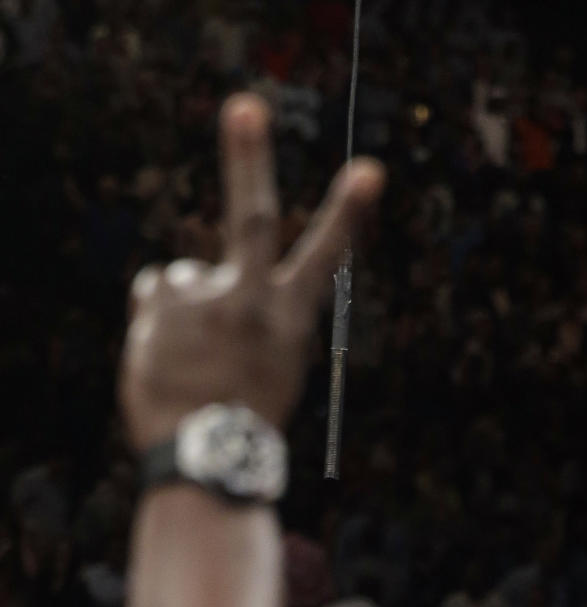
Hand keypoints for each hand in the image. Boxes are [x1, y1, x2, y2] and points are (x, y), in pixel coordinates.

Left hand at [121, 94, 384, 450]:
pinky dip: (157, 323)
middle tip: (245, 107)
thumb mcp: (263, 367)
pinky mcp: (164, 306)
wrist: (205, 458)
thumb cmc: (241, 420)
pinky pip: (155, 295)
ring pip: (186, 279)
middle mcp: (251, 301)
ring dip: (183, 314)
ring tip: (189, 364)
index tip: (370, 170)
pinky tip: (167, 359)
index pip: (323, 257)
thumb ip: (244, 314)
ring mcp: (205, 300)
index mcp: (289, 320)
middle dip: (248, 157)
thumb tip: (191, 275)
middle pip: (250, 215)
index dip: (347, 213)